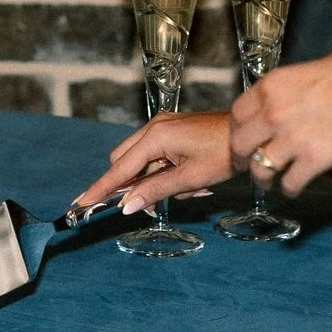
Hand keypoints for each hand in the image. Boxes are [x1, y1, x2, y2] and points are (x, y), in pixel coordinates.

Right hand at [79, 111, 234, 212]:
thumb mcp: (190, 178)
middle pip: (124, 162)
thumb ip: (155, 191)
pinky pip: (155, 155)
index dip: (101, 188)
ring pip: (140, 160)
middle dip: (133, 184)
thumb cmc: (223, 154)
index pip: (119, 168)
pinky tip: (189, 180)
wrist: (249, 135)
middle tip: (154, 202)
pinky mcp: (172, 130)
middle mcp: (154, 127)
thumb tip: (126, 205)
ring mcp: (163, 126)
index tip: (81, 203)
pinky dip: (163, 172)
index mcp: (156, 136)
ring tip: (186, 188)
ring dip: (153, 180)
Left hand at [228, 50, 331, 197]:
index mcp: (271, 87)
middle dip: (242, 159)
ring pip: (260, 169)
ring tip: (270, 181)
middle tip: (247, 165)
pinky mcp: (314, 159)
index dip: (237, 131)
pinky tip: (294, 187)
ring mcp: (293, 138)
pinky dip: (289, 189)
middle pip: (240, 145)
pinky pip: (289, 183)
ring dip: (263, 179)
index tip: (242, 140)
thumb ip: (283, 92)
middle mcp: (275, 112)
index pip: (236, 115)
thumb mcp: (304, 72)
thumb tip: (272, 107)